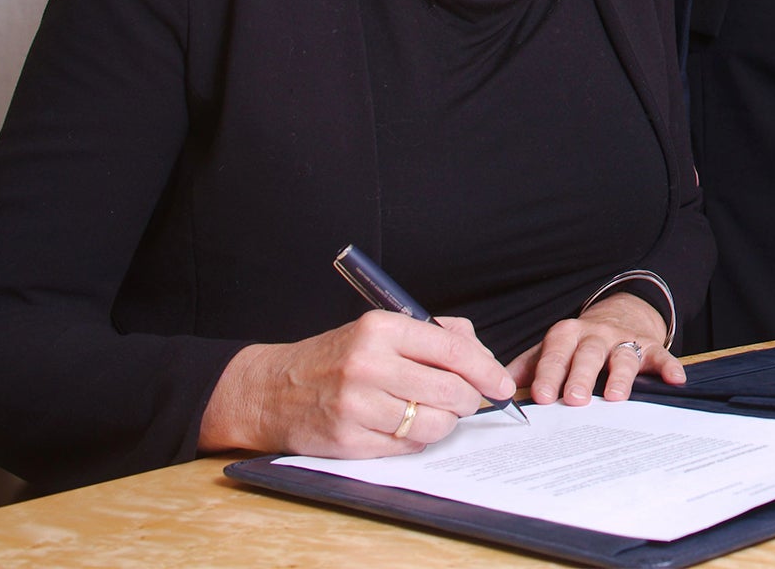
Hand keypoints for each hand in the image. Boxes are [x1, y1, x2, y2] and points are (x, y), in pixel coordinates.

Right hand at [198, 311, 508, 457]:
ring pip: (433, 423)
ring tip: (435, 412)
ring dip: (445, 422)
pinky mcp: (347, 440)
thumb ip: (436, 334)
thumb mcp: (381, 328)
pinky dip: (418, 439)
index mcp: (380, 329)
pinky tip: (409, 426)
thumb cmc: (338, 357)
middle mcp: (368, 365)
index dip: (486, 370)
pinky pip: (407, 446)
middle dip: (470, 400)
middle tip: (469, 401)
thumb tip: (483, 358)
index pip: (452, 350)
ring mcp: (356, 406)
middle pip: (450, 391)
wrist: (273, 389)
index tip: (502, 384)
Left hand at [509, 292, 682, 405]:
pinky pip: (661, 356)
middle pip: (588, 353)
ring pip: (622, 355)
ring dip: (620, 375)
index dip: (549, 374)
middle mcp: (595, 335)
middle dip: (581, 375)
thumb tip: (497, 388)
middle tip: (575, 399)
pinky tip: (674, 380)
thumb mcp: (553, 348)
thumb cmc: (578, 344)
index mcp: (567, 335)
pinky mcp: (650, 347)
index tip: (542, 397)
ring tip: (616, 397)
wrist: (619, 316)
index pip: (555, 353)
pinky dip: (668, 367)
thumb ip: (529, 367)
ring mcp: (624, 340)